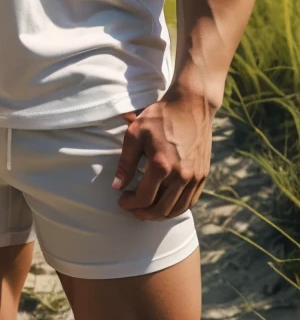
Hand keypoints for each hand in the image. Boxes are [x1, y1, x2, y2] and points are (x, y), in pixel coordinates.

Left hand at [112, 94, 214, 220]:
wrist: (192, 105)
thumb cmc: (160, 116)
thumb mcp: (135, 133)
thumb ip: (126, 162)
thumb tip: (116, 187)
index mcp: (161, 165)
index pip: (143, 198)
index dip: (129, 203)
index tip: (121, 200)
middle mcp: (180, 175)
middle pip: (159, 209)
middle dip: (142, 213)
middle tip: (131, 208)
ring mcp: (194, 177)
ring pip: (175, 209)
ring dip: (158, 214)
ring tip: (146, 209)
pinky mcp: (202, 175)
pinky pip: (189, 202)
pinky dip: (175, 208)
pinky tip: (164, 203)